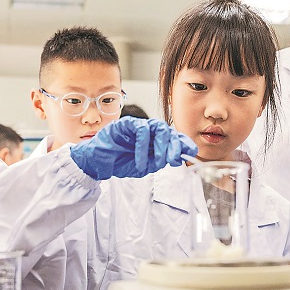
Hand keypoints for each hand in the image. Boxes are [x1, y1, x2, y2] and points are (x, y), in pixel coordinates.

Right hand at [70, 117, 197, 179]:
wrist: (98, 163)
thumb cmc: (119, 162)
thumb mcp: (145, 166)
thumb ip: (159, 160)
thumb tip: (177, 157)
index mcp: (155, 139)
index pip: (174, 137)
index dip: (184, 142)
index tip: (192, 151)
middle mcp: (149, 130)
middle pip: (168, 131)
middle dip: (175, 145)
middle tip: (174, 159)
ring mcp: (138, 125)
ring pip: (158, 127)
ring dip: (161, 145)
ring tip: (159, 161)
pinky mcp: (126, 123)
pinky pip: (141, 130)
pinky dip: (143, 146)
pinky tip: (141, 160)